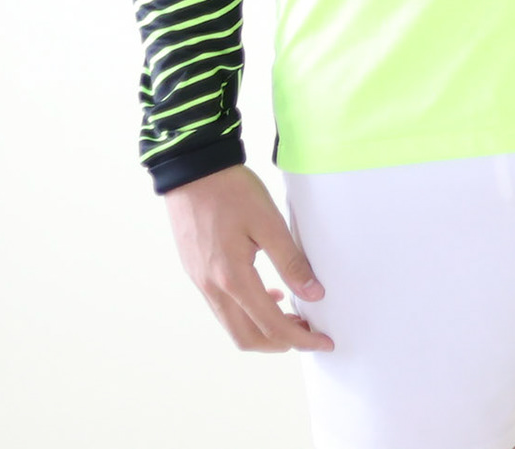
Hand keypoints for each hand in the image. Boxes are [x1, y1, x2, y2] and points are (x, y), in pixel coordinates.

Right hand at [163, 163, 334, 352]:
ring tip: (293, 315)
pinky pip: (223, 307)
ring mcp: (201, 282)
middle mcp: (212, 288)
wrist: (190, 171)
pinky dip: (248, 312)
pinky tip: (269, 293)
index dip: (299, 339)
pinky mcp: (197, 272)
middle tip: (309, 334)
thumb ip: (291, 261)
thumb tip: (314, 293)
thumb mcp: (269, 221)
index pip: (271, 326)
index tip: (323, 341)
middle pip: (247, 337)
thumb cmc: (231, 191)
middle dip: (280, 343)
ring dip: (263, 329)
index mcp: (232, 279)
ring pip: (233, 325)